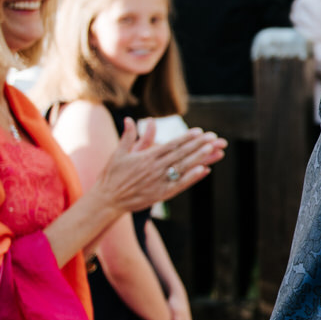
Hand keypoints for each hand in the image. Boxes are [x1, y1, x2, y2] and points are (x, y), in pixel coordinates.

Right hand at [95, 120, 226, 214]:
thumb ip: (128, 136)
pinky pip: (179, 185)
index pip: (170, 145)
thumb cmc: (112, 176)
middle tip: (213, 137)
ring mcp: (159, 181)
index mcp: (146, 157)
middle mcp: (154, 168)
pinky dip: (192, 178)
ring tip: (213, 149)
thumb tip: (129, 119)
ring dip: (199, 158)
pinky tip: (204, 170)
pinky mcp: (160, 194)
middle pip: (181, 154)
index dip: (186, 138)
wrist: (107, 200)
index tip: (199, 131)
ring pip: (183, 167)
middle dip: (198, 145)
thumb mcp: (119, 153)